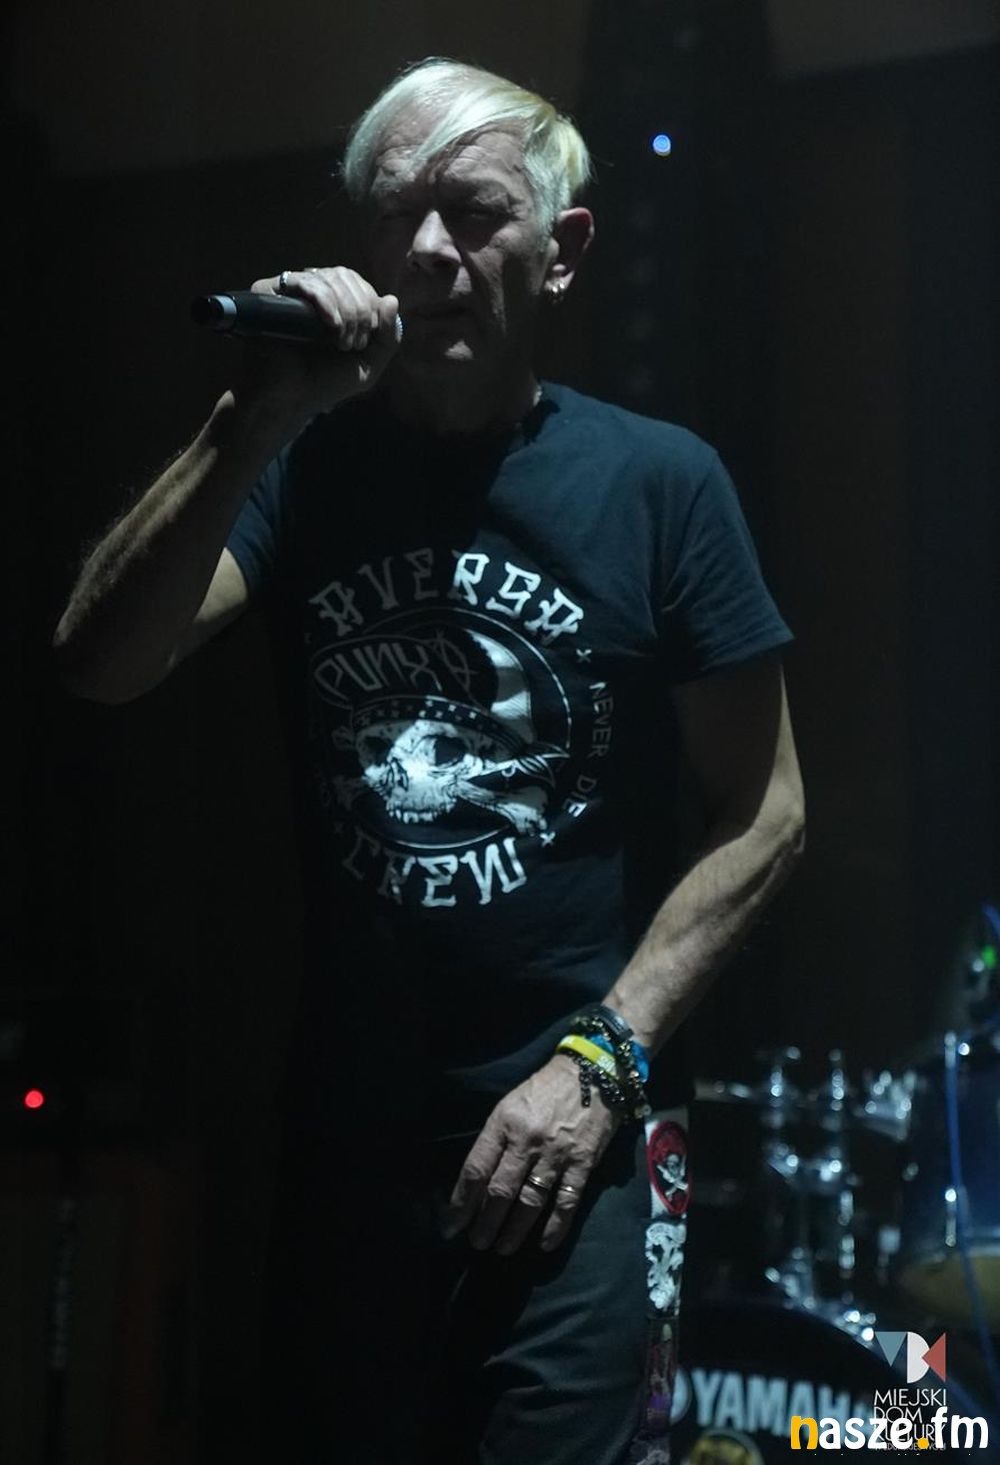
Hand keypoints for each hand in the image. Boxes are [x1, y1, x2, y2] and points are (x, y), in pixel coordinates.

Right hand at [237, 266, 399, 430]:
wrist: (290, 398)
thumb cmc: (325, 384)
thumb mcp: (368, 365)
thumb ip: (387, 337)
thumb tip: (391, 299)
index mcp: (335, 305)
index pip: (358, 284)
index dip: (369, 304)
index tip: (366, 337)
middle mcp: (313, 294)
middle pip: (345, 277)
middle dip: (359, 310)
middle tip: (352, 344)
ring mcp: (292, 293)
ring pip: (328, 277)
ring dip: (344, 310)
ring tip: (340, 342)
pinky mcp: (269, 293)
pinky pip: (303, 281)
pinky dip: (324, 300)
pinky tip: (330, 324)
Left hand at [444, 1055, 621, 1255]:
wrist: (593, 1073)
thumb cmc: (544, 1090)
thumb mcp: (510, 1105)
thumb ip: (496, 1140)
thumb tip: (478, 1181)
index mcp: (504, 1123)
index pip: (476, 1168)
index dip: (462, 1200)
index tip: (453, 1224)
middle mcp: (526, 1140)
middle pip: (500, 1191)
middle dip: (485, 1222)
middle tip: (477, 1243)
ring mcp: (556, 1153)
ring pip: (530, 1201)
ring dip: (514, 1230)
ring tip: (502, 1248)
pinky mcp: (583, 1163)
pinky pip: (566, 1202)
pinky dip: (555, 1227)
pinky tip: (544, 1244)